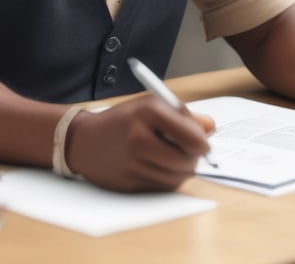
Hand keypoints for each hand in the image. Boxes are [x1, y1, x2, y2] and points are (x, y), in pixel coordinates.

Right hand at [64, 96, 214, 191]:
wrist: (83, 140)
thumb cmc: (123, 120)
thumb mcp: (150, 106)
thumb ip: (183, 115)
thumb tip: (211, 127)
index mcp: (147, 112)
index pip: (189, 134)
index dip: (202, 142)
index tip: (205, 143)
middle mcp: (139, 137)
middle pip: (186, 160)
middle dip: (195, 159)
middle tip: (194, 154)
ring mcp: (133, 163)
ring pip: (177, 177)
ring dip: (183, 170)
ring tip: (176, 159)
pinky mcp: (129, 183)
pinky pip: (162, 187)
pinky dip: (168, 180)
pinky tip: (161, 168)